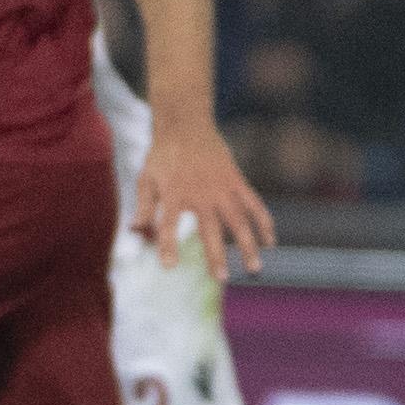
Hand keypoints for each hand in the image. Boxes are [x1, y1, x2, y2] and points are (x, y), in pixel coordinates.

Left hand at [134, 123, 272, 279]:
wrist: (186, 125)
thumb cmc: (163, 154)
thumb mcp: (146, 178)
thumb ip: (144, 205)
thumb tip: (135, 229)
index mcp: (174, 194)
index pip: (167, 225)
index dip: (167, 246)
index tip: (169, 266)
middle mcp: (200, 194)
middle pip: (210, 229)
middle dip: (216, 255)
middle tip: (222, 279)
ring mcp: (222, 188)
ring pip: (239, 221)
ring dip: (248, 246)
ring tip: (255, 268)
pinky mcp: (236, 181)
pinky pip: (254, 204)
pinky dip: (263, 222)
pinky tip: (270, 241)